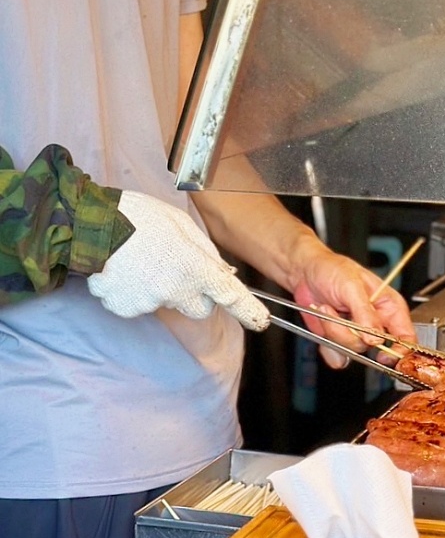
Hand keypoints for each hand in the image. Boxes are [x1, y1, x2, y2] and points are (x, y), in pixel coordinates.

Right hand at [86, 191, 269, 328]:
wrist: (91, 224)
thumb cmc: (140, 216)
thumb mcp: (183, 224)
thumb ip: (206, 252)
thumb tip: (222, 273)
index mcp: (195, 267)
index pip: (230, 295)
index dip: (248, 310)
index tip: (260, 321)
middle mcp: (176, 290)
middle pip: (200, 308)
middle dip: (197, 295)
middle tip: (179, 270)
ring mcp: (150, 302)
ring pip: (169, 304)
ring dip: (163, 289)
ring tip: (144, 262)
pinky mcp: (126, 308)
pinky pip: (141, 306)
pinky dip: (137, 293)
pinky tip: (127, 271)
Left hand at [290, 241, 416, 369]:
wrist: (305, 272)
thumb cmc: (332, 269)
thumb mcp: (351, 285)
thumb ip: (365, 312)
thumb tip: (376, 338)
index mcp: (389, 306)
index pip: (406, 336)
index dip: (400, 350)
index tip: (385, 356)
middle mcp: (376, 322)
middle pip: (376, 347)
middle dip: (353, 335)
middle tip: (341, 317)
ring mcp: (358, 332)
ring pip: (353, 350)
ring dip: (335, 332)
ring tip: (327, 309)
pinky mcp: (340, 339)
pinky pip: (338, 355)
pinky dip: (327, 344)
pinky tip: (324, 322)